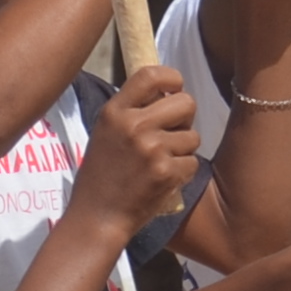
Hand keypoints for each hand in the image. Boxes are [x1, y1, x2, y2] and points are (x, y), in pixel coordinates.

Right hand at [70, 66, 200, 229]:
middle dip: (185, 118)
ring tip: (158, 162)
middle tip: (170, 133)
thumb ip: (133, 111)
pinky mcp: (166, 171)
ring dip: (183, 150)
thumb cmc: (103, 173)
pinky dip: (182, 172)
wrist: (97, 215)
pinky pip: (193, 162)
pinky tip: (161, 179)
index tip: (174, 89)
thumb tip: (168, 91)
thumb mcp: (107, 132)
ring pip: (193, 136)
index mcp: (115, 112)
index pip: (151, 75)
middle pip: (186, 102)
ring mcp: (151, 148)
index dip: (172, 78)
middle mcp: (133, 125)